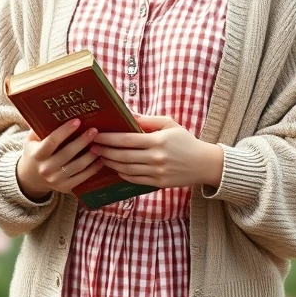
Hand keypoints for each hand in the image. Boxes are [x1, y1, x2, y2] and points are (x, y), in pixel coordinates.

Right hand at [15, 119, 103, 199]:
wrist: (30, 179)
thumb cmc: (34, 154)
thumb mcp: (30, 141)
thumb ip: (38, 128)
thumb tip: (51, 111)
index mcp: (37, 155)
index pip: (52, 141)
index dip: (65, 131)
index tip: (77, 121)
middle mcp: (46, 169)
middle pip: (68, 153)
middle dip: (82, 141)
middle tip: (94, 131)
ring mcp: (56, 180)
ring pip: (77, 166)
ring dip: (91, 155)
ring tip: (100, 144)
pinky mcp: (65, 187)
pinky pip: (82, 177)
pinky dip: (93, 169)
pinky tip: (100, 159)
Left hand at [91, 114, 223, 188]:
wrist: (204, 164)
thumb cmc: (185, 141)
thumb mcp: (170, 124)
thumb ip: (148, 120)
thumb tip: (127, 113)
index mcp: (158, 141)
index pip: (127, 139)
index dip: (108, 138)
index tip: (96, 135)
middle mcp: (156, 158)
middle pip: (123, 156)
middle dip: (104, 151)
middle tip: (91, 147)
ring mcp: (157, 172)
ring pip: (126, 169)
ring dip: (110, 163)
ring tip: (100, 157)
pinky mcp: (158, 183)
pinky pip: (135, 179)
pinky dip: (122, 174)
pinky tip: (115, 168)